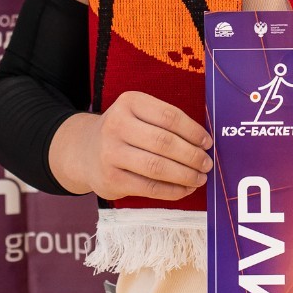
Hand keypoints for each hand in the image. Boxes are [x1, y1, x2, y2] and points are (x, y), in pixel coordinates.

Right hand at [68, 91, 212, 200]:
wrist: (85, 150)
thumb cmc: (125, 131)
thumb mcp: (139, 114)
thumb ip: (166, 123)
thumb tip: (204, 143)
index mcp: (129, 102)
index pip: (169, 116)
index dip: (193, 131)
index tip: (207, 142)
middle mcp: (116, 125)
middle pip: (165, 142)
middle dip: (192, 155)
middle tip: (207, 163)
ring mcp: (111, 153)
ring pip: (158, 167)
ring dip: (185, 175)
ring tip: (200, 178)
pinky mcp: (111, 179)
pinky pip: (149, 187)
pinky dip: (172, 190)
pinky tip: (184, 189)